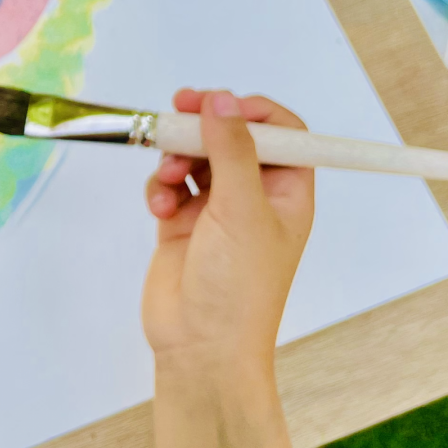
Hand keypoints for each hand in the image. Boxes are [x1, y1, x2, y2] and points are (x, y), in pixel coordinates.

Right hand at [141, 90, 313, 372]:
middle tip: (178, 110)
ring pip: (195, 158)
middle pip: (231, 138)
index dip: (253, 112)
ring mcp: (217, 211)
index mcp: (287, 193)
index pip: (281, 133)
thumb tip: (221, 101)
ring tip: (169, 177)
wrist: (201, 347)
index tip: (222, 105)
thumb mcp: (242, 209)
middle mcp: (255, 197)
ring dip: (176, 158)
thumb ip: (231, 149)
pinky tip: (159, 209)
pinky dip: (160, 189)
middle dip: (203, 126)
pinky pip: (169, 185)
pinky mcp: (182, 224)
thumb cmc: (239, 287)